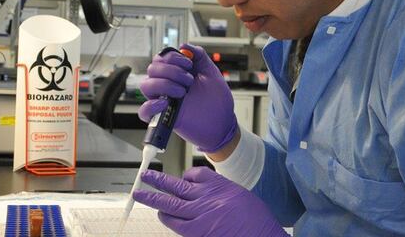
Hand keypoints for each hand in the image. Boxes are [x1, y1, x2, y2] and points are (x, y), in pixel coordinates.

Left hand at [134, 167, 288, 236]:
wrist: (262, 236)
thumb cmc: (258, 221)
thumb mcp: (242, 197)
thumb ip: (222, 195)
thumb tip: (210, 199)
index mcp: (221, 186)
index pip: (196, 174)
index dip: (186, 176)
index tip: (182, 178)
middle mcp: (208, 197)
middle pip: (176, 185)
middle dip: (158, 180)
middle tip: (146, 176)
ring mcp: (201, 214)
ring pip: (170, 203)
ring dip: (153, 198)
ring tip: (141, 193)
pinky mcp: (197, 231)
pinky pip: (176, 223)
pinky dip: (167, 217)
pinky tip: (161, 215)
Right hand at [139, 44, 237, 152]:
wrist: (222, 122)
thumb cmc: (217, 100)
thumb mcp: (210, 72)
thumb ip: (199, 56)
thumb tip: (184, 45)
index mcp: (177, 73)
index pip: (161, 58)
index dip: (173, 57)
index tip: (189, 64)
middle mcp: (167, 85)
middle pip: (152, 69)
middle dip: (171, 71)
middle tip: (188, 80)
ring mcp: (164, 100)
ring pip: (146, 85)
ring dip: (164, 85)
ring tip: (182, 92)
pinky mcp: (162, 116)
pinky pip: (144, 111)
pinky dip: (151, 106)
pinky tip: (165, 103)